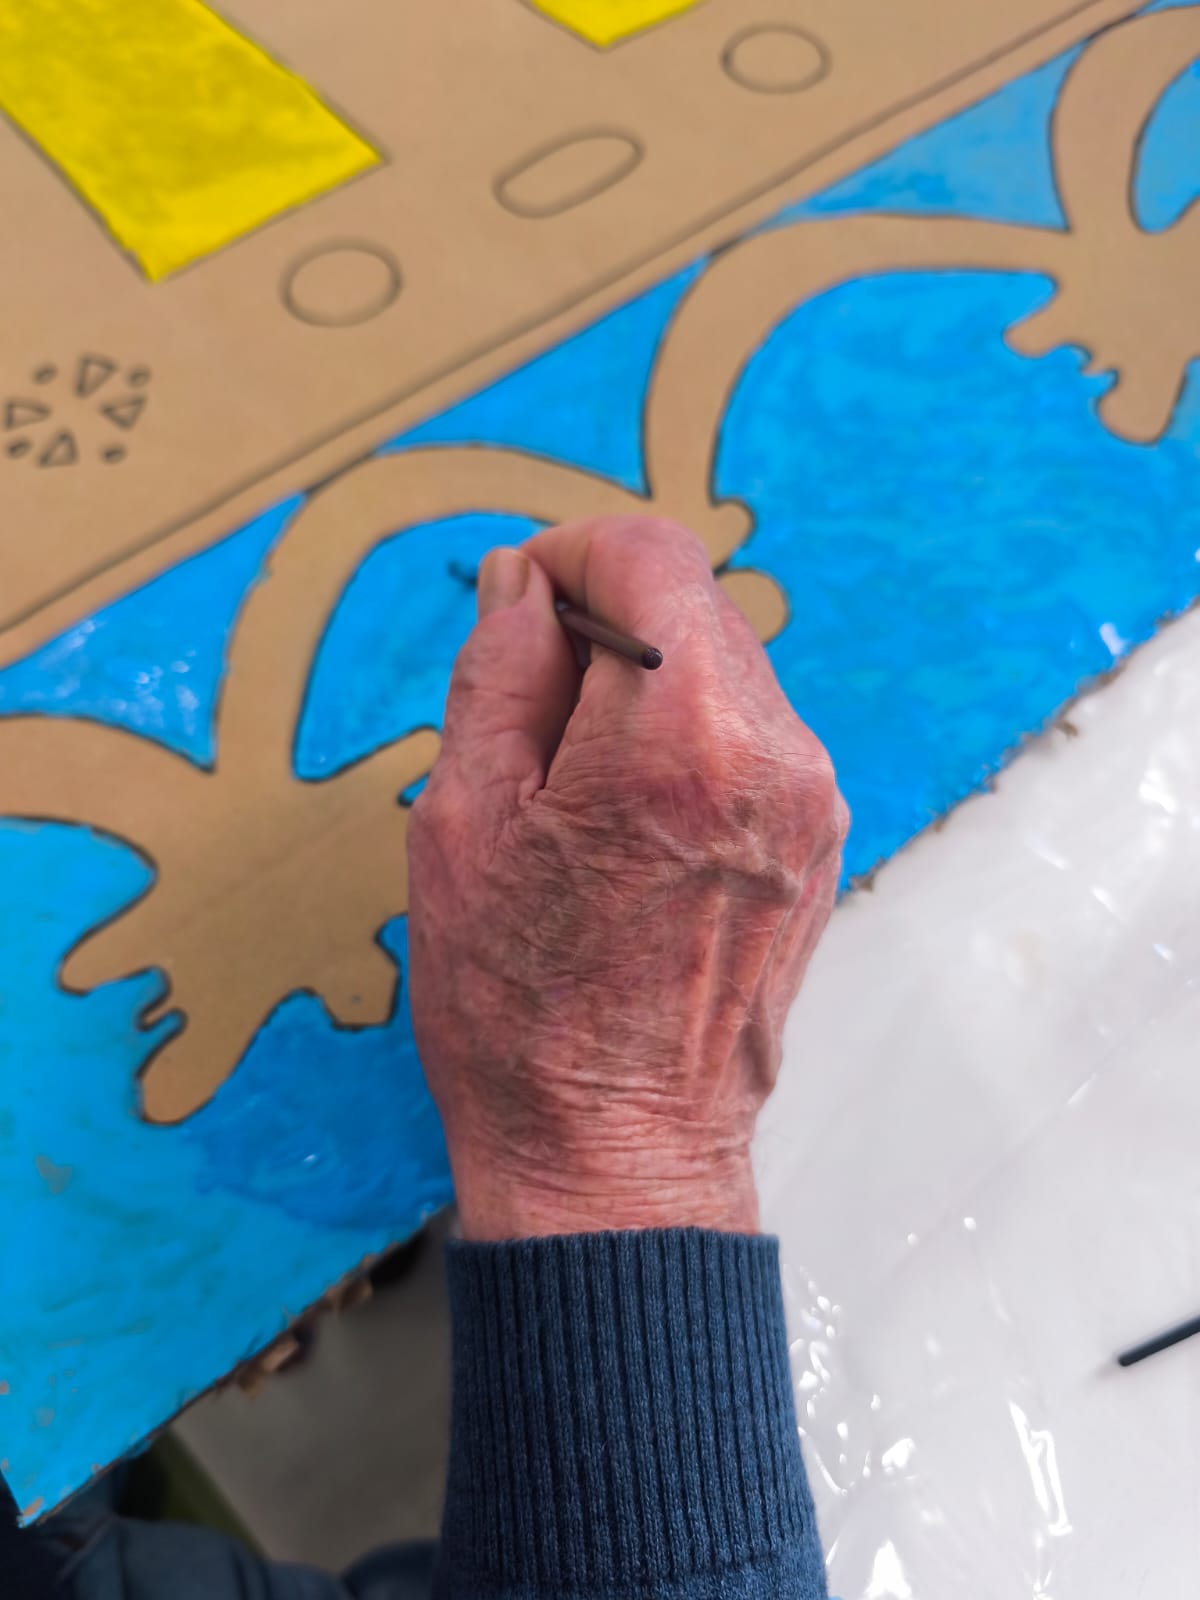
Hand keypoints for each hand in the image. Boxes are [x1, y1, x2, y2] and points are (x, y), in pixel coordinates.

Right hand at [406, 517, 846, 1238]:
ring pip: (723, 669)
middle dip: (602, 628)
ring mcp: (813, 804)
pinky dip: (688, 741)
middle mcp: (775, 754)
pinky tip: (632, 826)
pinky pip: (752, 738)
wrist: (616, 1151)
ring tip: (578, 793)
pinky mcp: (820, 844)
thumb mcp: (461, 822)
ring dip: (645, 689)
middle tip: (531, 723)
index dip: (568, 559)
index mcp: (678, 736)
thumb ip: (498, 672)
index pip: (647, 554)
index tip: (522, 612)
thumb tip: (524, 583)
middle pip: (691, 605)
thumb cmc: (521, 1006)